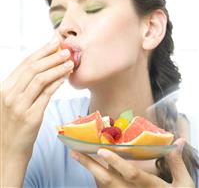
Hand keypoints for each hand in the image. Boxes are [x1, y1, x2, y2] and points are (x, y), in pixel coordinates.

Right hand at [1, 39, 73, 158]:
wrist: (8, 151)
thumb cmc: (13, 124)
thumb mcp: (13, 101)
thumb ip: (24, 85)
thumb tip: (45, 65)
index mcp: (4, 87)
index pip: (25, 63)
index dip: (41, 51)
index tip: (54, 42)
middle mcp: (9, 95)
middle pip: (33, 68)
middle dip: (52, 56)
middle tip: (66, 50)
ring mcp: (19, 106)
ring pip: (41, 79)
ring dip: (57, 68)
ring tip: (70, 61)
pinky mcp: (30, 117)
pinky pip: (47, 95)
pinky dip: (57, 83)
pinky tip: (66, 77)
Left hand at [71, 139, 194, 187]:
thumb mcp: (183, 186)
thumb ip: (177, 163)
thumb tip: (179, 141)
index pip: (131, 174)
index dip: (116, 162)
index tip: (102, 150)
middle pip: (108, 180)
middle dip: (90, 165)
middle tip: (75, 151)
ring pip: (104, 185)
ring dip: (90, 169)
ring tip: (76, 153)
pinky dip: (97, 176)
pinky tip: (91, 165)